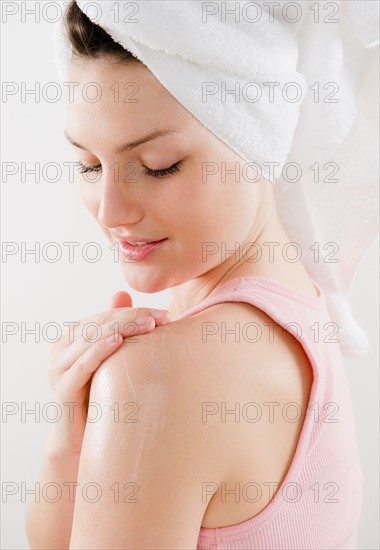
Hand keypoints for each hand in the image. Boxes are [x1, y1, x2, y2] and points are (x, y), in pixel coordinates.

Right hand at [46, 291, 169, 454]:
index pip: (107, 316)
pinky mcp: (62, 387)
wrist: (80, 439)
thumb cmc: (99, 395)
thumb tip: (121, 293)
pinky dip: (100, 350)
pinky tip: (118, 341)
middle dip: (134, 318)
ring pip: (93, 338)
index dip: (135, 312)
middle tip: (164, 318)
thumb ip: (113, 327)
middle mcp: (61, 348)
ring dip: (123, 329)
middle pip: (101, 324)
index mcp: (72, 336)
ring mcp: (58, 367)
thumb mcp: (109, 359)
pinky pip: (83, 364)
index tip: (165, 315)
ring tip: (150, 325)